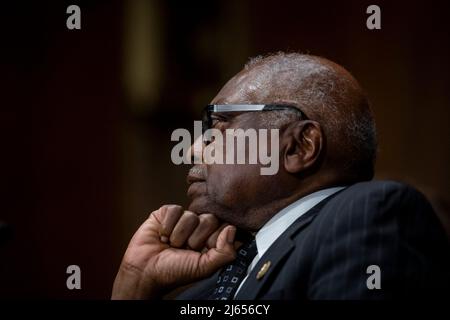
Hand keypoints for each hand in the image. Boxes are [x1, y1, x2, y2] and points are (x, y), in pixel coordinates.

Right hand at [111, 205, 236, 298]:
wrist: (145, 270)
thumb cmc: (174, 271)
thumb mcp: (203, 267)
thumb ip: (224, 253)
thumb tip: (231, 229)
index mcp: (211, 239)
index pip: (224, 227)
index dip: (212, 240)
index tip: (201, 252)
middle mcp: (200, 227)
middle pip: (209, 219)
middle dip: (194, 239)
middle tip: (183, 249)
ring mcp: (184, 218)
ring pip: (190, 215)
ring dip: (178, 235)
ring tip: (170, 244)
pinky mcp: (167, 212)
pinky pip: (175, 210)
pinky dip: (167, 226)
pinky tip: (161, 235)